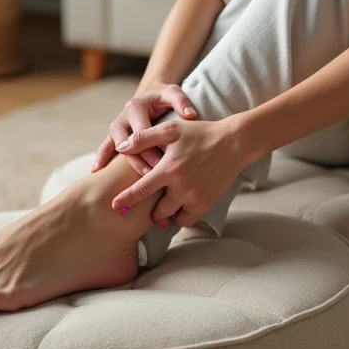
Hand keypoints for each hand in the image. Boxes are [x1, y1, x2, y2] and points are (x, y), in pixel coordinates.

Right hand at [90, 82, 198, 176]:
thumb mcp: (173, 94)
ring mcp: (116, 128)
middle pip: (127, 141)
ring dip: (128, 163)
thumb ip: (181, 102)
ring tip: (139, 181)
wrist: (150, 96)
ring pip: (116, 148)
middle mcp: (122, 117)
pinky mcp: (113, 136)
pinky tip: (97, 172)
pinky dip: (101, 158)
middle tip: (153, 174)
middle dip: (140, 158)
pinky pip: (104, 147)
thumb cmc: (164, 98)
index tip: (164, 162)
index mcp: (136, 107)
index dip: (152, 147)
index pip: (142, 131)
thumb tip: (189, 114)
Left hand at [110, 117, 248, 228]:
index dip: (126, 200)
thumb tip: (121, 147)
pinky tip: (179, 205)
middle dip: (151, 209)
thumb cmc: (200, 134)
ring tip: (166, 202)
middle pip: (157, 211)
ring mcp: (195, 198)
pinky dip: (181, 215)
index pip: (141, 190)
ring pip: (172, 217)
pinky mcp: (207, 203)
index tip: (115, 207)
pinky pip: (187, 219)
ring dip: (166, 212)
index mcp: (169, 169)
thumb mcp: (171, 129)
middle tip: (150, 202)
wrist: (233, 143)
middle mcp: (182, 187)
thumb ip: (144, 138)